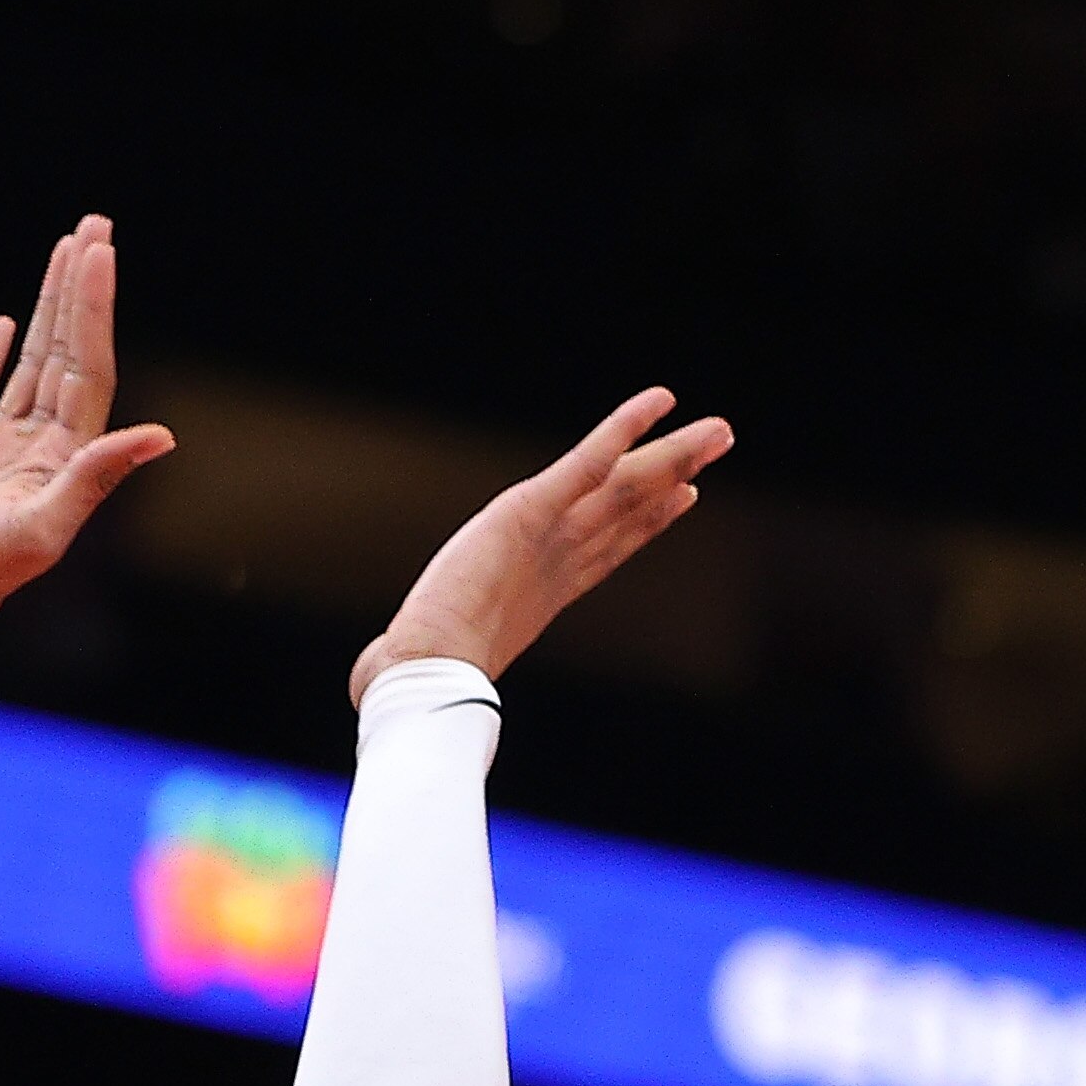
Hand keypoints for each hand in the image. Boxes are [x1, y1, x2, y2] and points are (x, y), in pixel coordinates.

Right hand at [0, 218, 175, 626]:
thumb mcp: (35, 532)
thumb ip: (93, 480)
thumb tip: (162, 435)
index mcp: (62, 462)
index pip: (87, 368)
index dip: (94, 309)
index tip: (99, 252)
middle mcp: (37, 450)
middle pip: (67, 353)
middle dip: (79, 289)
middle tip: (92, 227)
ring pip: (30, 364)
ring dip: (47, 309)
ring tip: (61, 253)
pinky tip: (2, 325)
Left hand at [352, 388, 734, 703]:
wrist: (426, 675)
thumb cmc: (416, 680)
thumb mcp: (424, 659)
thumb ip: (404, 658)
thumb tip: (365, 683)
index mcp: (539, 594)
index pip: (604, 548)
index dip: (646, 522)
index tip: (683, 496)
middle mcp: (555, 561)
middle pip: (627, 512)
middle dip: (672, 478)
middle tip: (718, 446)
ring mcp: (549, 537)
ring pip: (624, 487)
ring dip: (672, 453)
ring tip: (720, 430)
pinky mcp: (530, 511)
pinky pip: (587, 462)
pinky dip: (622, 429)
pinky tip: (658, 401)